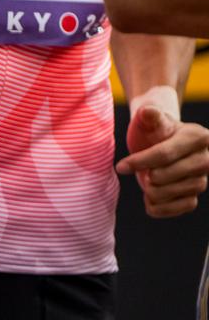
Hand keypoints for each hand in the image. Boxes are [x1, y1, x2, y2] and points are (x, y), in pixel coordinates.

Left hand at [116, 90, 208, 217]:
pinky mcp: (195, 196)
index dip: (140, 161)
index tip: (120, 167)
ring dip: (153, 192)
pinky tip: (149, 199)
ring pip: (175, 193)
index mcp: (198, 136)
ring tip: (145, 181)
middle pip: (168, 176)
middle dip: (147, 176)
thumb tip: (148, 111)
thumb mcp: (147, 120)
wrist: (157, 143)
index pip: (164, 154)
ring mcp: (203, 179)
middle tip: (142, 172)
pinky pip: (183, 207)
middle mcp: (206, 159)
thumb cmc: (151, 130)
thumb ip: (148, 115)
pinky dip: (162, 208)